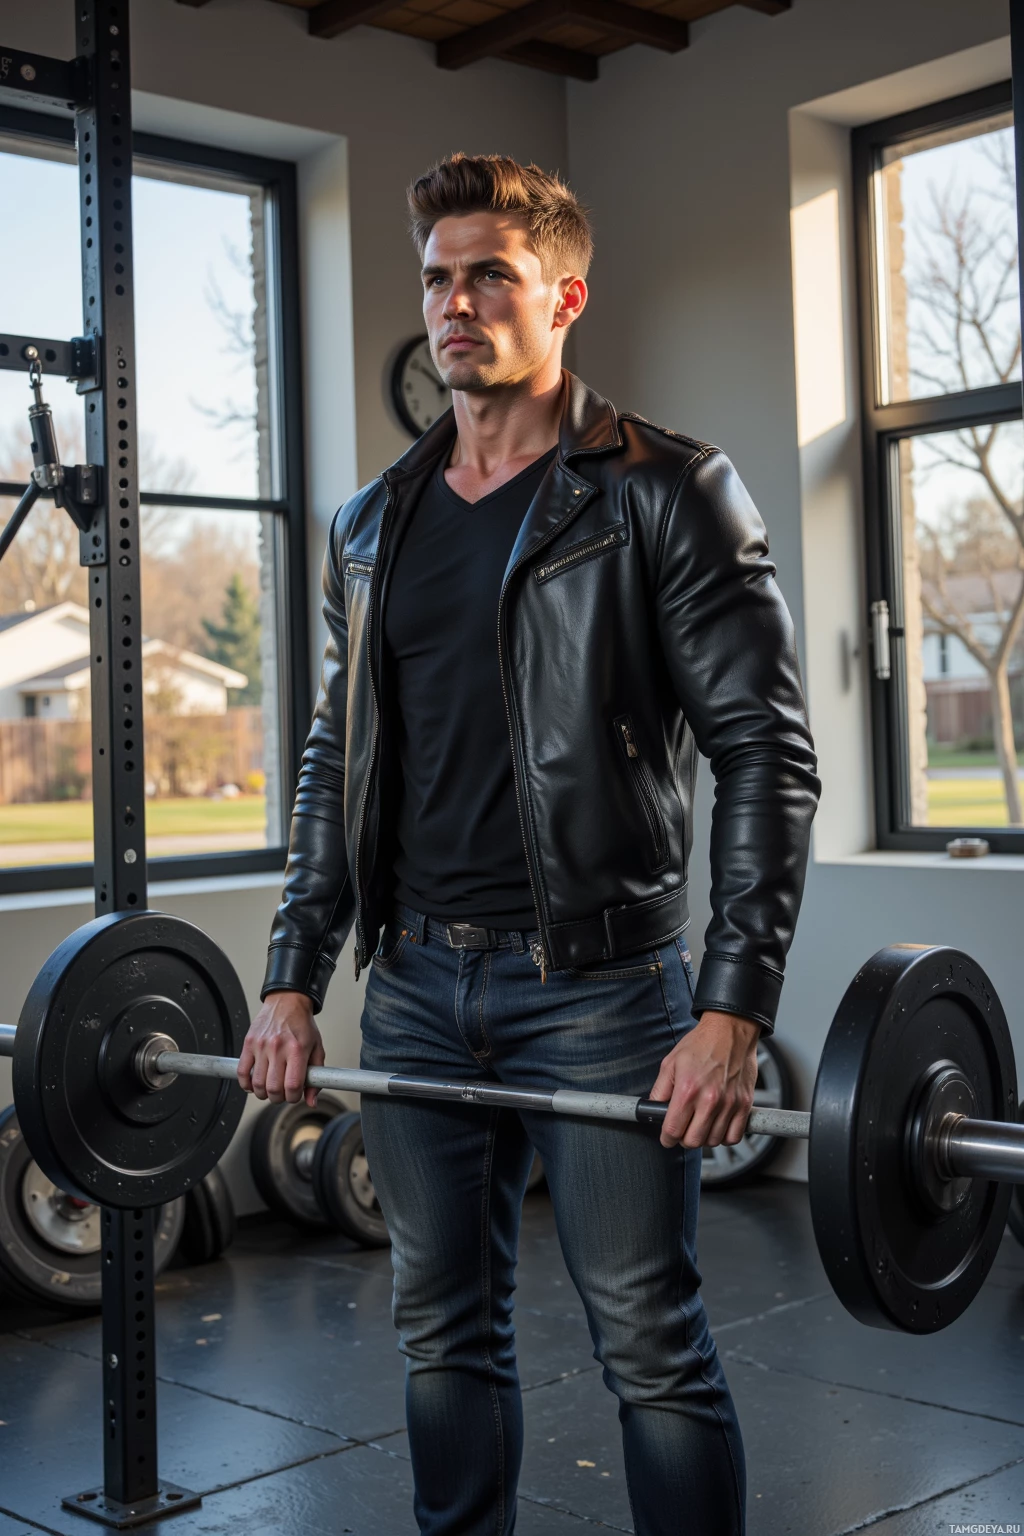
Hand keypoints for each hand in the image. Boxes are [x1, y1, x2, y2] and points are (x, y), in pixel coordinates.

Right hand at [237, 991, 324, 1107]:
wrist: (287, 1001)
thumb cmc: (302, 1025)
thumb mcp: (317, 1048)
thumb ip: (316, 1076)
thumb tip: (311, 1101)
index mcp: (297, 1049)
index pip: (292, 1086)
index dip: (293, 1097)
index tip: (294, 1095)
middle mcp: (278, 1047)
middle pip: (273, 1088)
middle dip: (278, 1097)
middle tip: (282, 1093)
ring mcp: (261, 1045)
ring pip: (257, 1084)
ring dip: (263, 1093)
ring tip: (269, 1088)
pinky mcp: (249, 1043)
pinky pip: (242, 1072)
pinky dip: (246, 1084)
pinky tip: (254, 1084)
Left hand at [648, 1010, 759, 1149]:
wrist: (730, 1030)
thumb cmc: (702, 1043)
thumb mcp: (670, 1062)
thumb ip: (660, 1090)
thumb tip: (652, 1109)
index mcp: (687, 1090)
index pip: (673, 1130)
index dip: (667, 1138)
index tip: (667, 1137)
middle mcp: (709, 1100)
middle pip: (693, 1141)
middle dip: (684, 1139)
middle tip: (683, 1129)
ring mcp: (729, 1104)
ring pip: (713, 1141)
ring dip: (704, 1138)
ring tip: (700, 1124)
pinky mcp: (744, 1104)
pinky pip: (734, 1136)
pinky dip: (724, 1136)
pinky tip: (718, 1125)